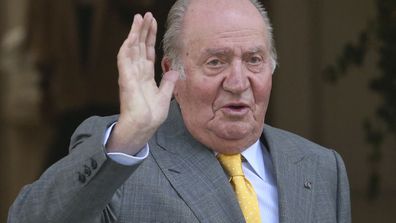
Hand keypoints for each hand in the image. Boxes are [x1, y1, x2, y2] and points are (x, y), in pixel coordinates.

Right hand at [106, 12, 177, 154]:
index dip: (150, 38)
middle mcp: (137, 72)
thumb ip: (168, 83)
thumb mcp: (165, 96)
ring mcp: (130, 73)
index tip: (153, 24)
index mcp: (146, 76)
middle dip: (143, 30)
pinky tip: (132, 34)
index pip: (148, 52)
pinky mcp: (126, 77)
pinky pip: (125, 57)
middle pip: (140, 46)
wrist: (144, 126)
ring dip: (135, 32)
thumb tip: (174, 71)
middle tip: (146, 15)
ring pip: (131, 47)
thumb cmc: (152, 115)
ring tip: (139, 18)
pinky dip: (128, 45)